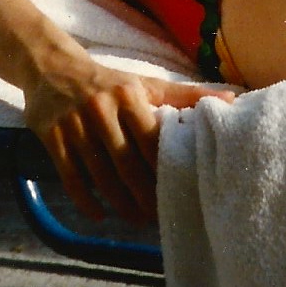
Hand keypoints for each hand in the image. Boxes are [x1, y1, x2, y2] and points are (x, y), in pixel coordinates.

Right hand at [25, 63, 234, 222]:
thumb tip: (233, 99)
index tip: (179, 190)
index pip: (152, 139)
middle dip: (143, 194)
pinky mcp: (52, 137)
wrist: (52, 67)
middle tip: (159, 217)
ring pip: (99, 174)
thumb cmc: (109, 82)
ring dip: (119, 202)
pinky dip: (86, 201)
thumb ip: (187, 95)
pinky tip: (101, 215)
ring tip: (136, 219)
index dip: (165, 168)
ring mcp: (74, 125)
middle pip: (126, 162)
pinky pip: (71, 177)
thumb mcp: (146, 84)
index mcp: (129, 95)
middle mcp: (101, 109)